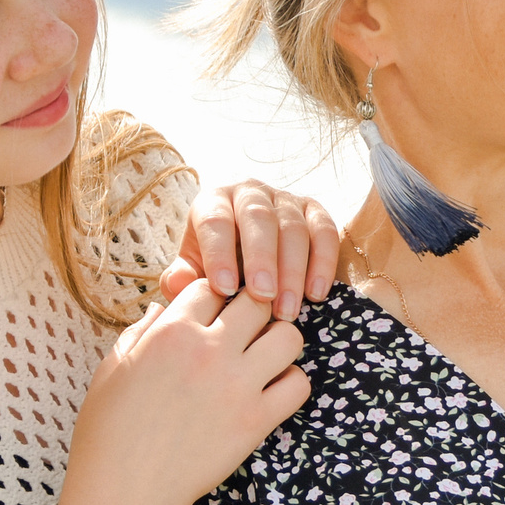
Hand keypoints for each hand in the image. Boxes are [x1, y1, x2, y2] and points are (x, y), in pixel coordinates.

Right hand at [58, 283, 310, 504]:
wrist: (124, 491)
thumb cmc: (109, 431)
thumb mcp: (113, 367)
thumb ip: (142, 330)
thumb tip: (162, 306)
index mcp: (171, 332)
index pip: (212, 285)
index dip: (214, 296)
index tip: (212, 315)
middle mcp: (208, 350)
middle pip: (258, 300)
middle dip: (254, 309)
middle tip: (247, 332)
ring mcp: (237, 385)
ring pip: (290, 337)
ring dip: (280, 343)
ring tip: (263, 359)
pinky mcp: (256, 421)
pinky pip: (299, 385)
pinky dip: (290, 384)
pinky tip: (269, 393)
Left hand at [178, 180, 341, 320]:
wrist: (247, 259)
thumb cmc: (218, 267)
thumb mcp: (193, 270)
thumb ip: (182, 278)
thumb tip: (179, 284)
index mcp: (214, 202)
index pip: (215, 220)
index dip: (219, 254)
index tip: (225, 289)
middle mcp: (250, 193)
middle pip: (258, 217)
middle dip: (262, 259)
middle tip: (263, 297)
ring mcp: (285, 200)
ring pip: (293, 227)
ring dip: (293, 271)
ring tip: (287, 311)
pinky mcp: (314, 212)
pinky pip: (325, 231)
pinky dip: (323, 263)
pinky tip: (316, 294)